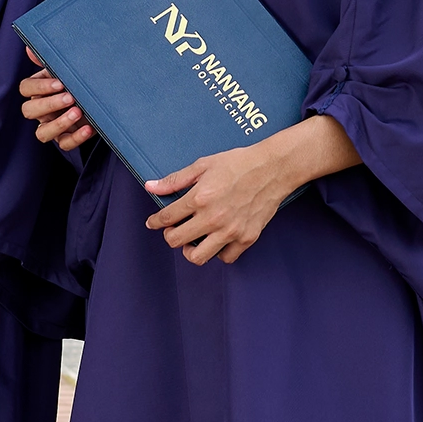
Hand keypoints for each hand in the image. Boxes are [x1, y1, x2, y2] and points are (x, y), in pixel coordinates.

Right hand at [19, 50, 94, 151]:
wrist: (98, 99)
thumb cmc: (77, 82)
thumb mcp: (66, 71)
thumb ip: (49, 61)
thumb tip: (30, 48)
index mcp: (37, 91)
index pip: (26, 89)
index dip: (40, 87)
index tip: (59, 82)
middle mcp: (40, 110)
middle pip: (29, 111)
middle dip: (50, 104)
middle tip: (70, 97)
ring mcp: (51, 126)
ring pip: (42, 132)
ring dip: (59, 123)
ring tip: (78, 112)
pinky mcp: (65, 139)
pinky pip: (65, 144)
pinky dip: (76, 138)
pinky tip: (89, 128)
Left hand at [144, 114, 356, 265]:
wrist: (272, 169)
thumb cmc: (238, 164)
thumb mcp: (202, 165)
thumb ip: (175, 180)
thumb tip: (151, 187)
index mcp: (199, 198)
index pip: (166, 218)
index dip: (155, 222)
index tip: (153, 223)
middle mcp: (213, 218)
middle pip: (176, 241)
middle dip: (170, 235)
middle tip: (174, 229)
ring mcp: (231, 231)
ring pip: (199, 257)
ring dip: (190, 250)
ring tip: (192, 240)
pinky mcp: (247, 238)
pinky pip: (226, 257)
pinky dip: (218, 252)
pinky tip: (216, 240)